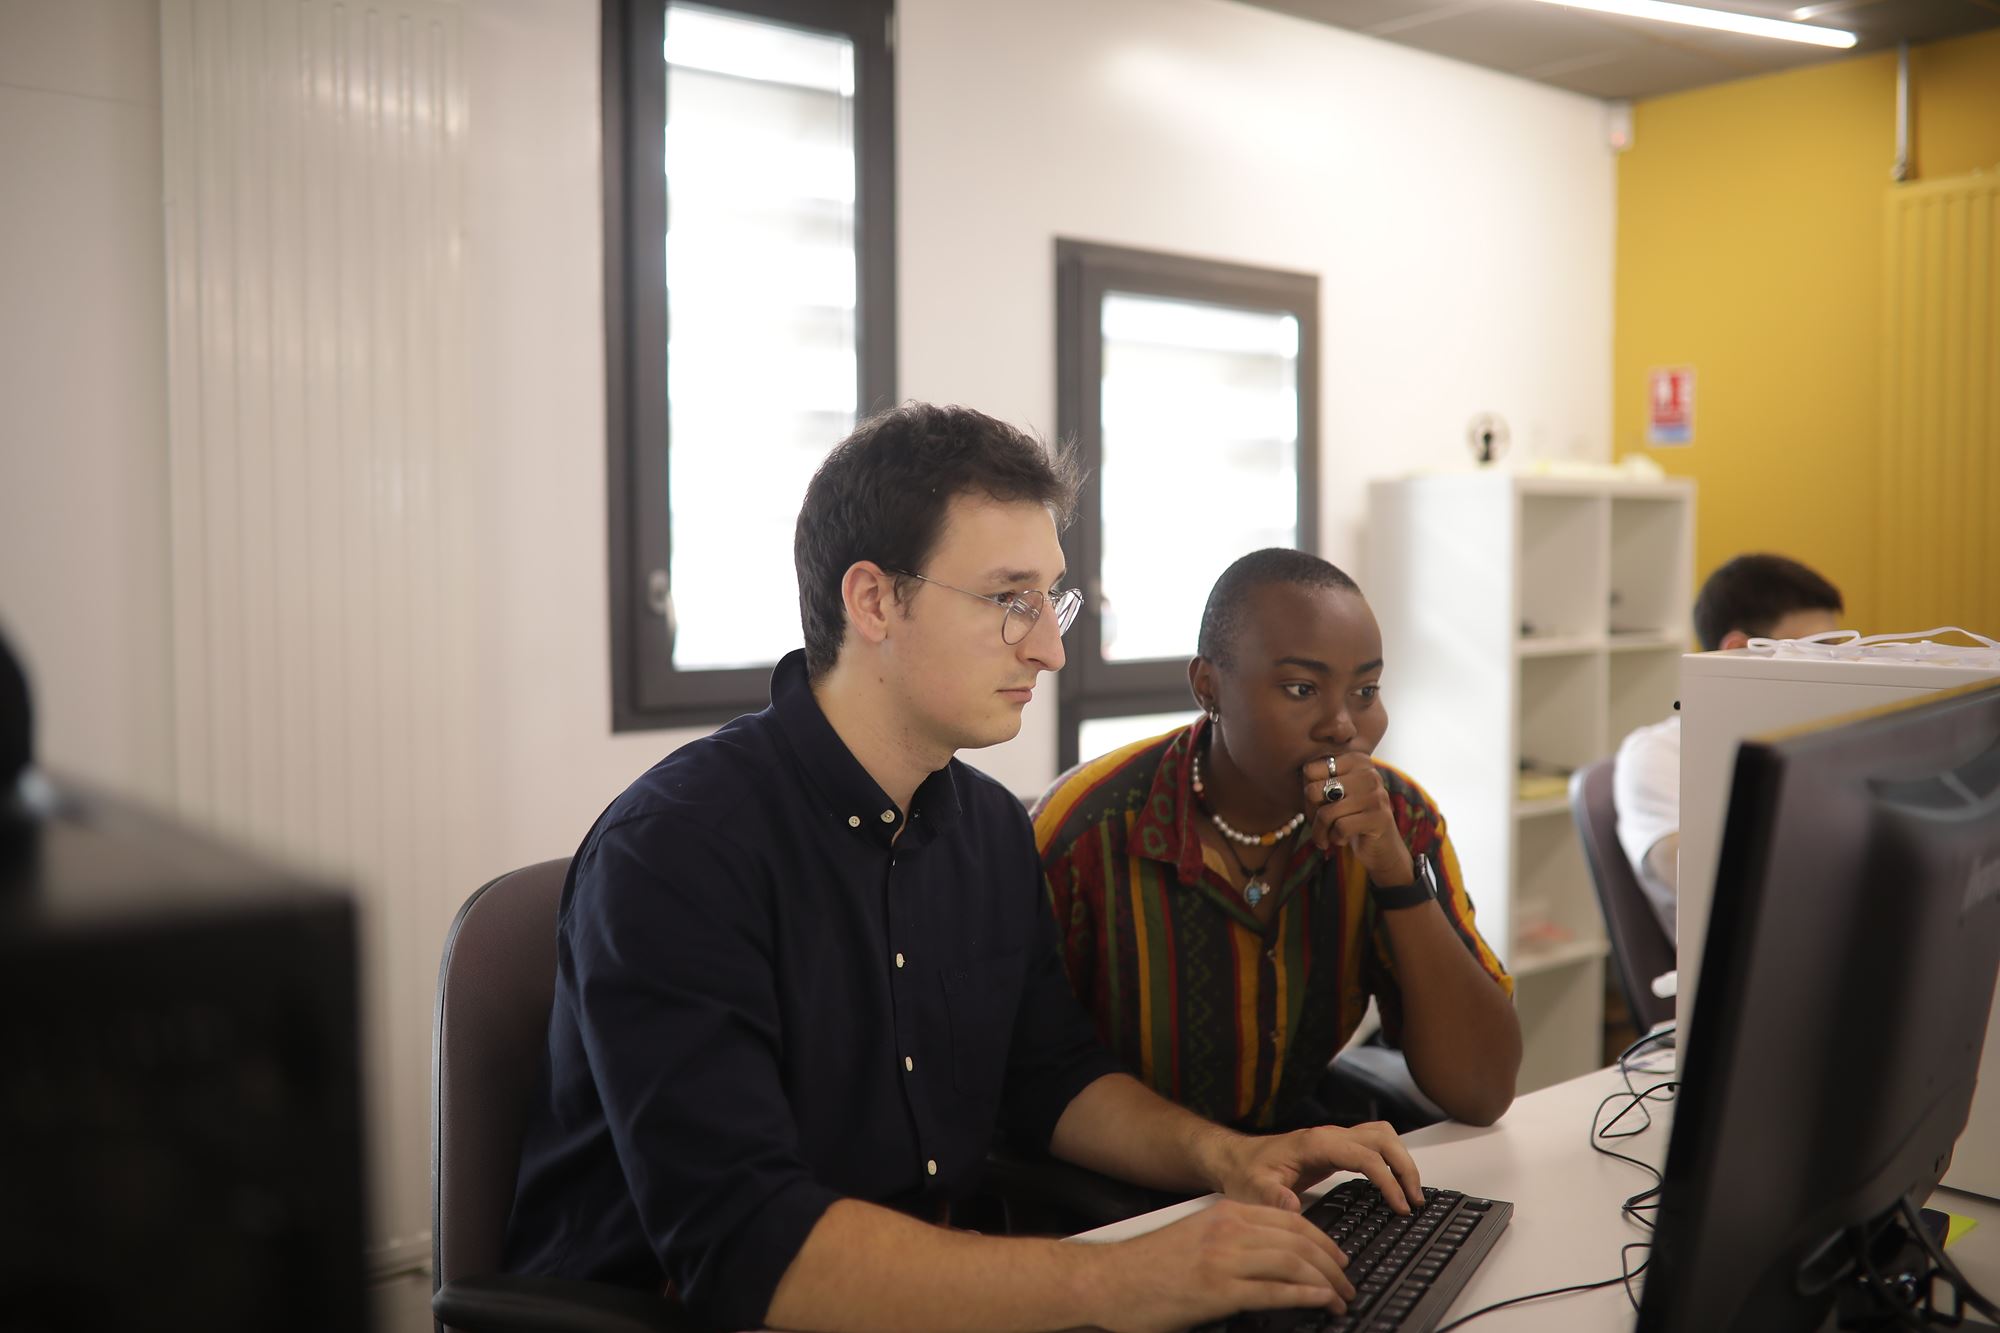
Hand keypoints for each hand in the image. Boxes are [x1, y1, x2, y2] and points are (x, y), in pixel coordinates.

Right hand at [1088, 1199, 1355, 1331]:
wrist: (1107, 1280)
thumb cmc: (1147, 1267)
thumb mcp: (1195, 1238)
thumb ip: (1230, 1239)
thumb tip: (1269, 1257)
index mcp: (1225, 1213)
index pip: (1292, 1220)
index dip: (1324, 1240)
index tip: (1338, 1258)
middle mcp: (1229, 1230)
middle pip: (1300, 1240)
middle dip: (1332, 1264)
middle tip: (1346, 1283)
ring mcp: (1225, 1259)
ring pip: (1295, 1263)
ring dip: (1326, 1283)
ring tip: (1339, 1299)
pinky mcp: (1219, 1291)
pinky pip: (1276, 1290)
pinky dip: (1306, 1296)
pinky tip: (1320, 1303)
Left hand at [1213, 1120, 1421, 1216]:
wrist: (1235, 1160)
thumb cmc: (1245, 1173)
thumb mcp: (1253, 1189)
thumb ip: (1272, 1198)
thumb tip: (1292, 1205)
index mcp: (1316, 1144)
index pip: (1366, 1156)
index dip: (1388, 1180)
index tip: (1400, 1206)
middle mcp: (1329, 1136)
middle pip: (1383, 1138)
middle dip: (1405, 1167)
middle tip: (1416, 1200)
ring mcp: (1335, 1140)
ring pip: (1382, 1137)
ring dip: (1402, 1160)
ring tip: (1411, 1194)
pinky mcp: (1336, 1149)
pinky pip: (1373, 1147)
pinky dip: (1390, 1162)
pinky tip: (1393, 1186)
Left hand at [1304, 754, 1413, 886]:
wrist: (1381, 845)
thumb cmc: (1351, 816)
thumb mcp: (1336, 792)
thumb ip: (1319, 779)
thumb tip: (1301, 775)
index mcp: (1356, 760)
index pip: (1310, 770)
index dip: (1307, 792)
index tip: (1317, 805)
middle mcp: (1368, 773)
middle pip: (1313, 791)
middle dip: (1311, 813)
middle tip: (1320, 823)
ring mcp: (1376, 795)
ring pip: (1326, 813)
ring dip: (1320, 831)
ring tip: (1326, 836)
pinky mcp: (1379, 818)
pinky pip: (1340, 828)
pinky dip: (1335, 839)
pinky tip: (1343, 839)